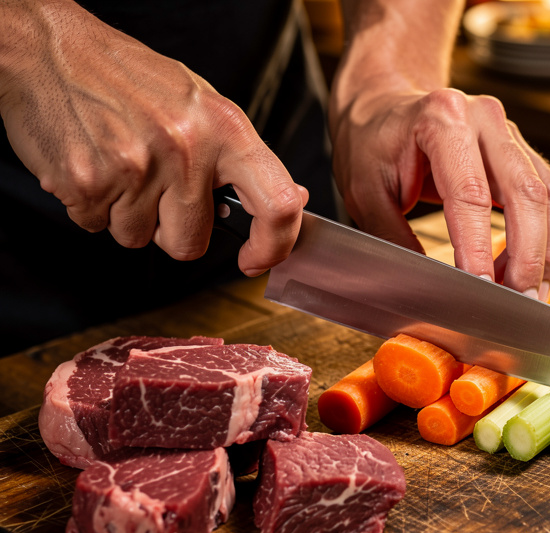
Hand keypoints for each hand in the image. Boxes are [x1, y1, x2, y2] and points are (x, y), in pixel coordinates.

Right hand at [0, 0, 306, 275]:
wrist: (49, 48)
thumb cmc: (129, 79)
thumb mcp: (202, 106)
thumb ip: (242, 159)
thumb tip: (292, 201)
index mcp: (226, 129)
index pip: (277, 205)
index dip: (274, 247)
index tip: (256, 260)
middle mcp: (186, 149)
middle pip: (190, 244)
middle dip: (170, 230)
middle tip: (154, 187)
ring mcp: (135, 168)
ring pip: (138, 239)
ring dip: (126, 215)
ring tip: (117, 164)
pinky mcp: (87, 182)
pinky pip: (97, 227)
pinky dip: (91, 206)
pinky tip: (91, 164)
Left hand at [331, 86, 549, 296]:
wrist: (383, 107)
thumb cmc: (372, 146)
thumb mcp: (366, 196)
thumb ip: (397, 243)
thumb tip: (430, 292)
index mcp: (441, 119)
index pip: (470, 194)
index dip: (479, 247)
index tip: (482, 289)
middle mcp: (484, 119)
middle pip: (526, 193)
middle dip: (528, 256)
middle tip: (520, 301)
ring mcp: (510, 133)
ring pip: (548, 198)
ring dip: (544, 252)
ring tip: (528, 294)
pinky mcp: (523, 153)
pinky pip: (549, 199)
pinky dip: (545, 239)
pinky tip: (528, 271)